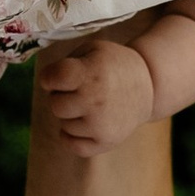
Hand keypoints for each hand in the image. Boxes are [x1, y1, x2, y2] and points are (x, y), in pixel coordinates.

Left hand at [39, 35, 157, 154]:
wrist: (149, 85)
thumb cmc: (112, 65)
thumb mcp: (92, 50)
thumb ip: (64, 64)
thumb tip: (45, 85)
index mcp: (92, 73)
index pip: (50, 79)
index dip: (50, 78)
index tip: (59, 77)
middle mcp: (96, 100)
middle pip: (55, 105)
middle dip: (62, 97)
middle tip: (80, 91)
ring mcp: (101, 124)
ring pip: (64, 125)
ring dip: (72, 116)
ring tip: (92, 105)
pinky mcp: (106, 142)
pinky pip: (72, 145)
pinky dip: (72, 136)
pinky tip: (84, 123)